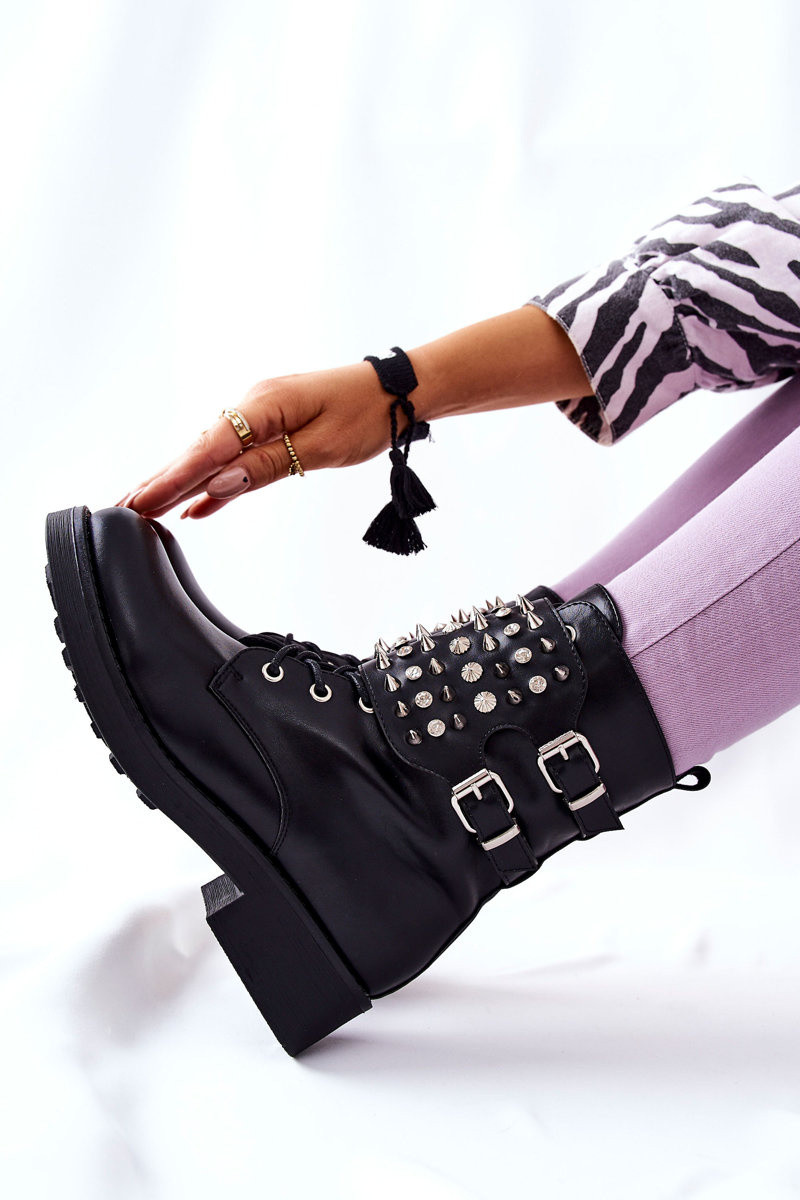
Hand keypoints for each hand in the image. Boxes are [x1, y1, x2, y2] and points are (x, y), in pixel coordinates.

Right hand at [117, 360, 396, 519]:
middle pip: (200, 450)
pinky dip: (214, 481)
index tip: (142, 502)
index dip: (173, 479)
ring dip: (181, 480)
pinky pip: (235, 457)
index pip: (208, 449)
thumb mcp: (320, 447)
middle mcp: (254, 406)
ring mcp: (261, 416)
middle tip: (125, 508)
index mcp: (263, 405)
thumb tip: (218, 483)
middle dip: (162, 480)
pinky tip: (196, 504)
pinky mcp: (273, 426)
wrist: (398, 390)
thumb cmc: (366, 415)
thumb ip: (266, 465)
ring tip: (146, 506)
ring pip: (213, 454)